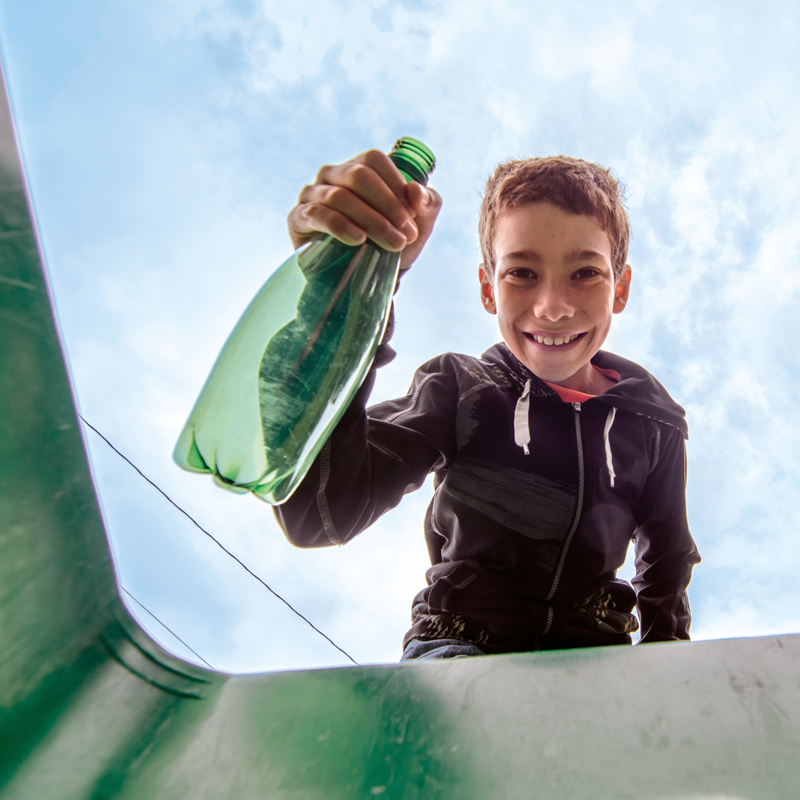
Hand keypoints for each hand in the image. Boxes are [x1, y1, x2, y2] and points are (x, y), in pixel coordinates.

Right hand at [288, 149, 441, 272]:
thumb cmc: (389, 243)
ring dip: (372, 221)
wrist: (364, 278)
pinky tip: (358, 240)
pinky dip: (341, 226)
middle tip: (406, 234)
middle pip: (359, 175)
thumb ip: (427, 204)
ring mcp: (312, 194)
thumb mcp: (417, 225)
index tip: (413, 216)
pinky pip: (318, 214)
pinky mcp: (298, 217)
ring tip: (392, 244)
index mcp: (359, 168)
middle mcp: (332, 175)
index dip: (395, 185)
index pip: (374, 161)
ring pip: (340, 196)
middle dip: (387, 205)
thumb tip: (417, 191)